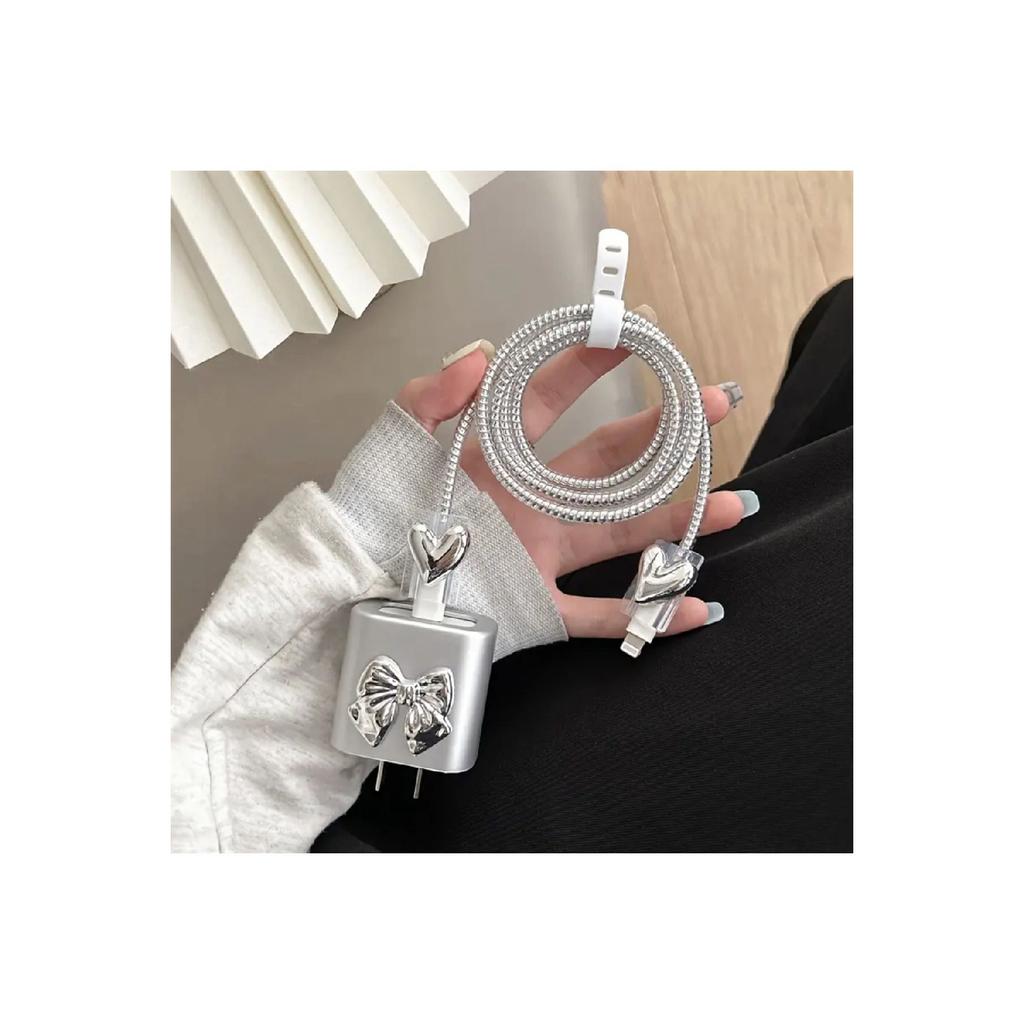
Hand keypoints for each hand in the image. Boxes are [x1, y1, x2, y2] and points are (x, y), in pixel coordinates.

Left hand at [396, 307, 754, 639]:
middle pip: (608, 463)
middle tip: (713, 404)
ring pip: (621, 535)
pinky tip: (694, 608)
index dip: (588, 364)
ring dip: (678, 520)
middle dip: (663, 434)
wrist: (354, 590)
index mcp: (495, 459)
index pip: (551, 400)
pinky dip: (646, 615)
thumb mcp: (393, 446)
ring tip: (733, 502)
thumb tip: (481, 350)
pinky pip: (600, 615)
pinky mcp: (535, 608)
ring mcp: (538, 557)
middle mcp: (529, 504)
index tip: (631, 333)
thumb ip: (432, 395)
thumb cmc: (371, 517)